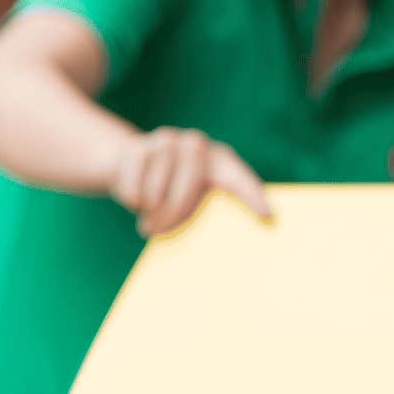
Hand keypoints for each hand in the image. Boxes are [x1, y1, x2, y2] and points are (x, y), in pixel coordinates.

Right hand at [110, 127, 269, 235]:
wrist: (125, 164)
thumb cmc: (168, 192)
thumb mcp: (192, 201)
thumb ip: (208, 213)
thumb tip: (222, 252)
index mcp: (220, 161)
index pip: (240, 178)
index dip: (254, 195)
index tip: (267, 216)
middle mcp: (198, 145)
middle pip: (194, 180)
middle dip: (177, 210)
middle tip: (160, 233)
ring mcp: (168, 141)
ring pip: (161, 181)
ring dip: (152, 207)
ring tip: (149, 223)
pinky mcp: (138, 145)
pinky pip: (136, 178)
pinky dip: (134, 196)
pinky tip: (136, 203)